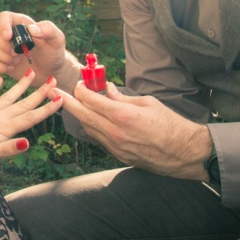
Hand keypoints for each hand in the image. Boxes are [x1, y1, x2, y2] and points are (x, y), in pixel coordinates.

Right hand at [0, 11, 71, 83]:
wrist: (51, 72)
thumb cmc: (54, 53)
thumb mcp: (57, 40)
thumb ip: (49, 30)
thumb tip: (32, 29)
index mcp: (21, 24)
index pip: (4, 16)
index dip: (3, 25)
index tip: (8, 37)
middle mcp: (9, 33)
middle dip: (2, 43)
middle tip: (17, 53)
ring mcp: (3, 47)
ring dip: (2, 56)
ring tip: (17, 61)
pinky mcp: (0, 61)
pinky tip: (11, 69)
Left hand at [0, 71, 63, 167]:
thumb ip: (7, 148)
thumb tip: (27, 142)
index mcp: (3, 128)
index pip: (29, 118)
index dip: (46, 109)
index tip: (61, 99)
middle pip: (22, 104)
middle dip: (39, 94)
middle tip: (53, 80)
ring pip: (8, 97)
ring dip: (20, 86)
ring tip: (31, 73)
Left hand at [55, 81, 211, 179]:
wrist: (186, 153)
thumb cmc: (171, 124)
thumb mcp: (148, 103)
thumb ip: (124, 98)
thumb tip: (108, 90)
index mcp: (122, 115)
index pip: (90, 100)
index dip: (81, 90)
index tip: (79, 84)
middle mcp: (115, 132)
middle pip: (82, 115)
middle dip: (66, 102)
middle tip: (54, 92)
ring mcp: (116, 146)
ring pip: (88, 128)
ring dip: (80, 115)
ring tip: (74, 104)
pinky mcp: (119, 156)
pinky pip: (99, 139)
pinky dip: (93, 127)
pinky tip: (92, 120)